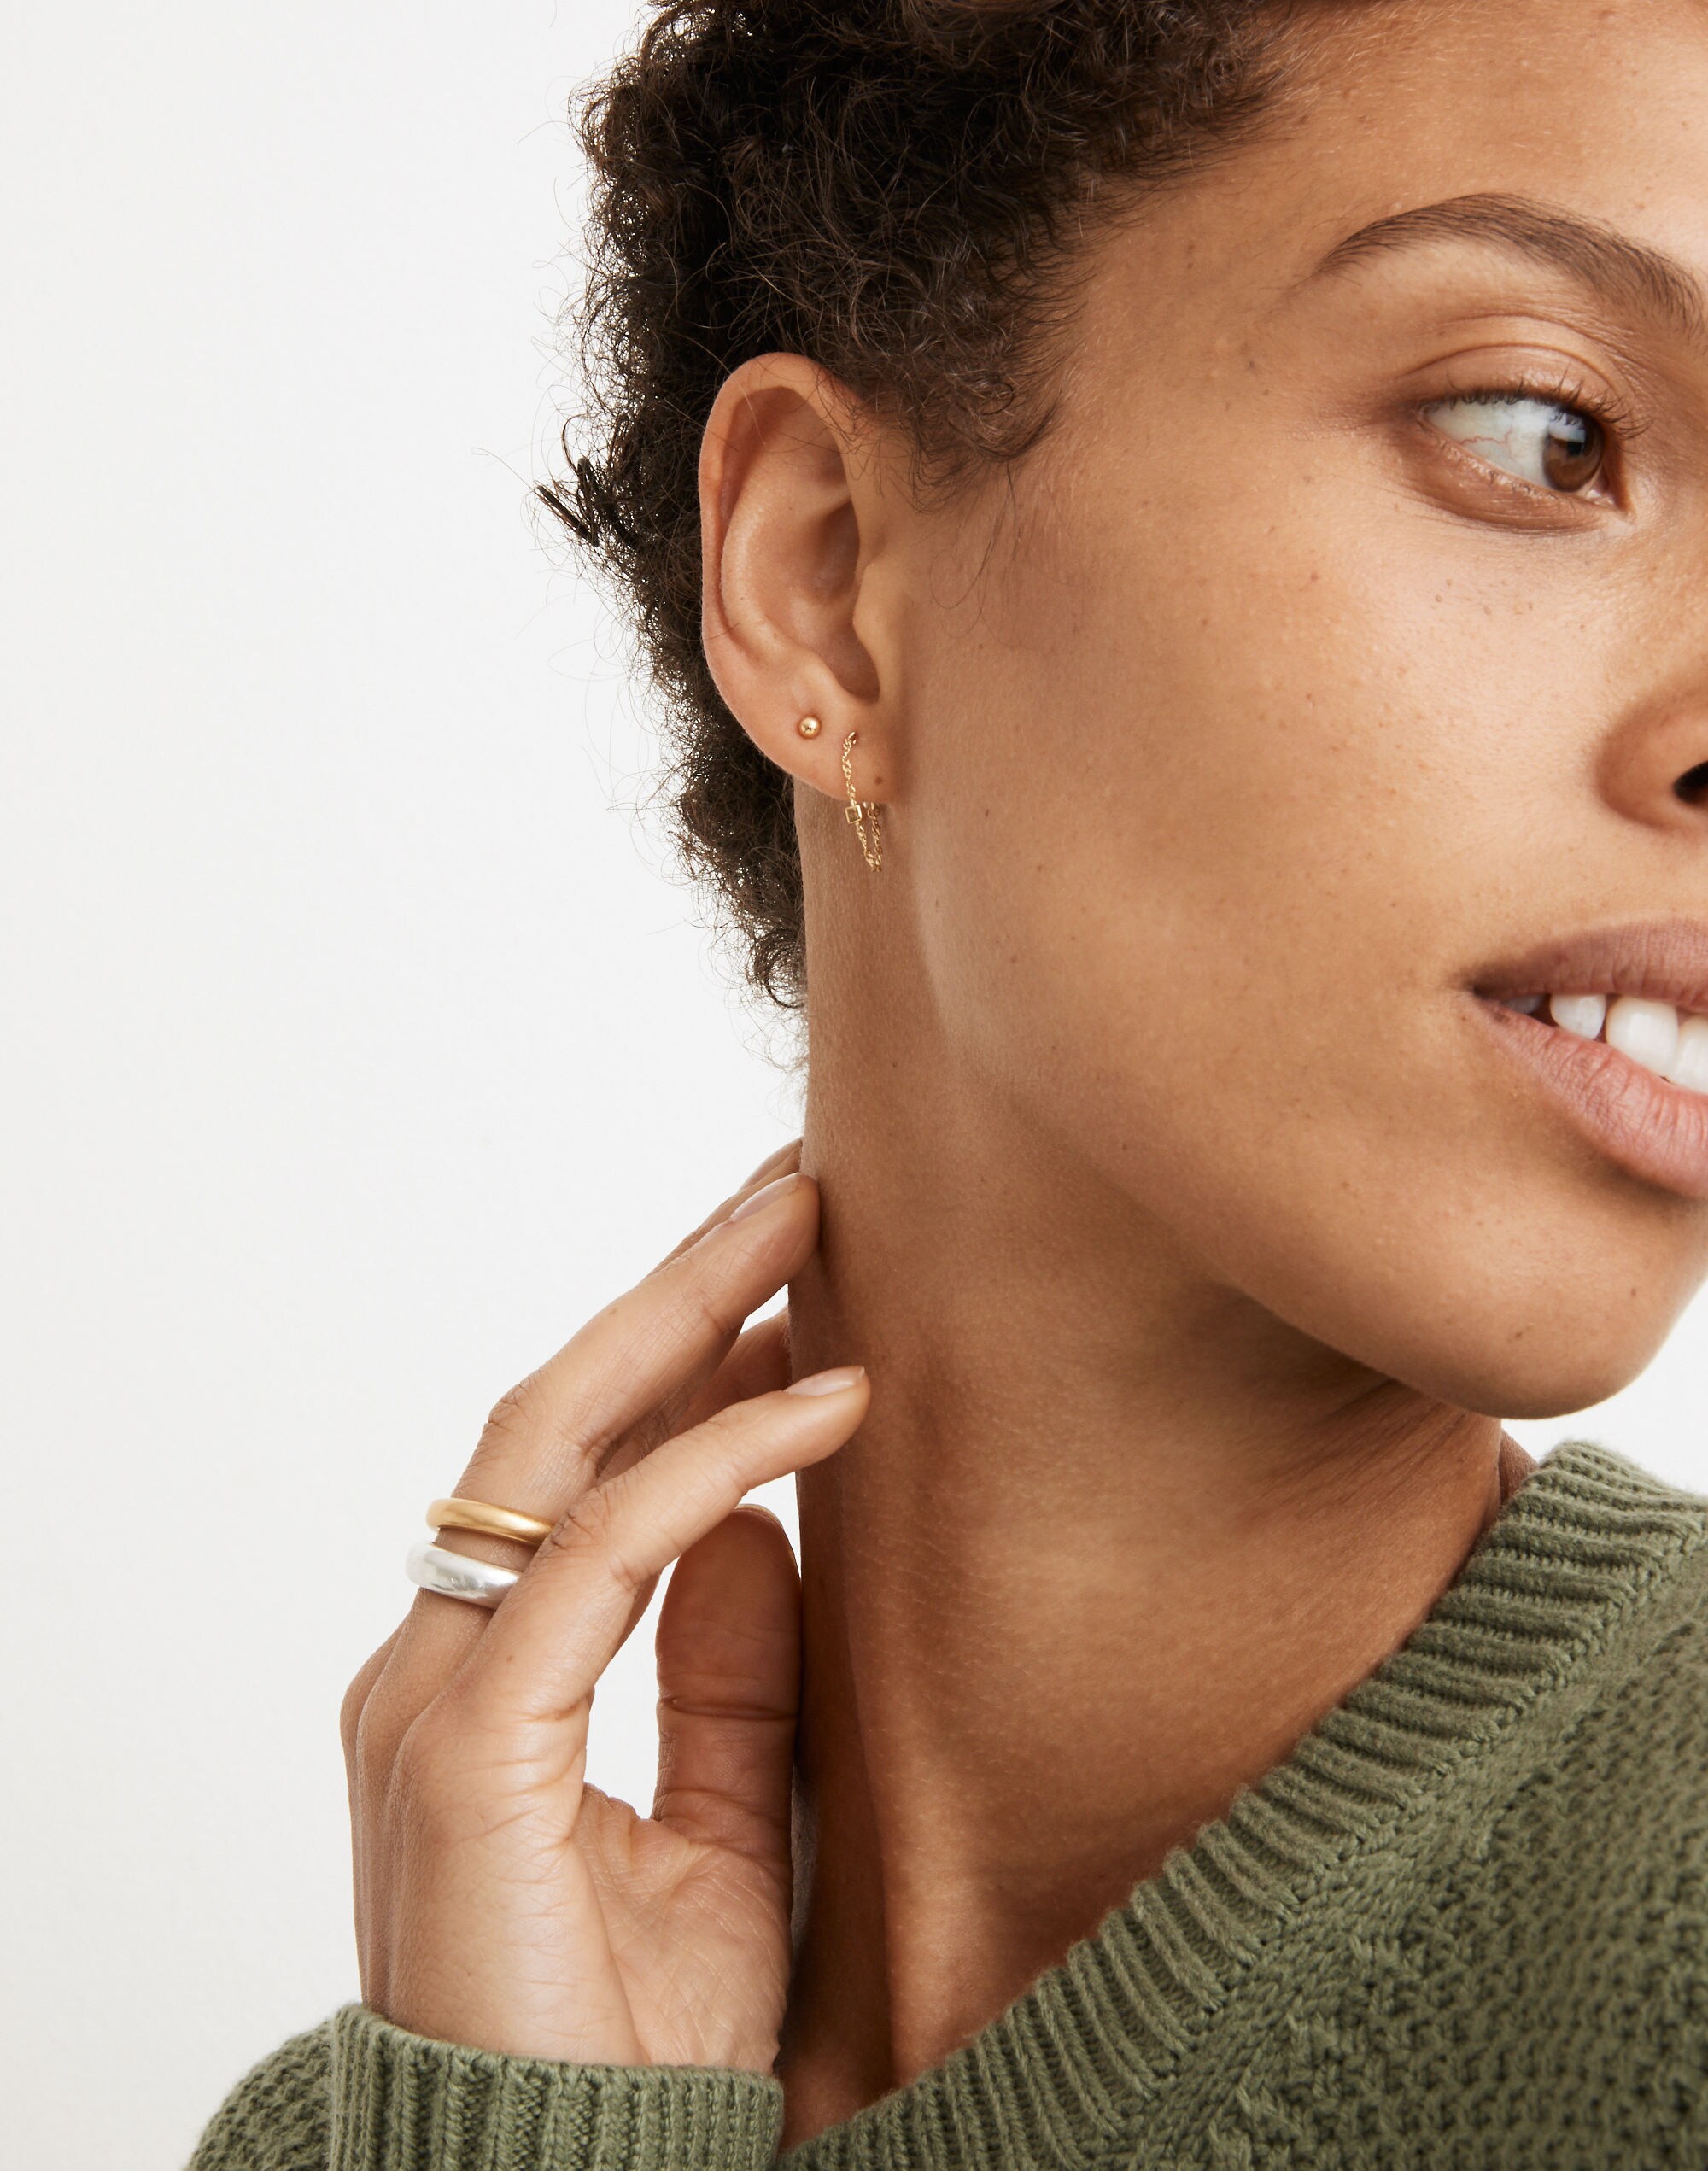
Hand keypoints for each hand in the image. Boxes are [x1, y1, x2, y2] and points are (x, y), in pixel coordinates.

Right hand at [339, 1146, 866, 2070]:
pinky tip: (822, 1403)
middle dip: (679, 1288)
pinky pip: (603, 1552)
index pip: (578, 1468)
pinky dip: (717, 1461)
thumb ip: (727, 1679)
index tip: (790, 1278)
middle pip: (558, 1417)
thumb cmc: (625, 2043)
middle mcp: (443, 1662)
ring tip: (802, 1228)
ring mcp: (443, 1694)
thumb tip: (771, 1528)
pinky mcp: (477, 1741)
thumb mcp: (716, 1826)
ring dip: (688, 1320)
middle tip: (796, 1185)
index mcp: (489, 1679)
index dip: (681, 1357)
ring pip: (559, 1444)